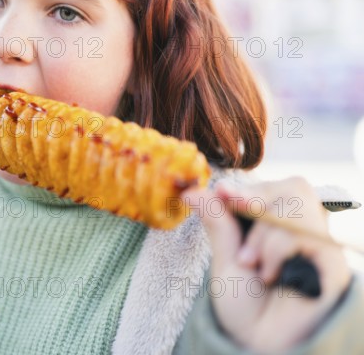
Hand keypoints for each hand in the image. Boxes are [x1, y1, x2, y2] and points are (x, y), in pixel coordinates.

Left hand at [182, 177, 351, 352]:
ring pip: (298, 204)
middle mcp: (303, 232)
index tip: (221, 193)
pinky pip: (306, 233)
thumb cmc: (246, 308)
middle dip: (257, 199)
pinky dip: (277, 248)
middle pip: (293, 187)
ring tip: (251, 263)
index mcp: (278, 227)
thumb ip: (217, 221)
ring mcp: (320, 246)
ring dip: (263, 232)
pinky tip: (269, 274)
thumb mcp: (225, 259)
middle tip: (236, 216)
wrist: (261, 345)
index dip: (246, 187)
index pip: (272, 188)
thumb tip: (192, 191)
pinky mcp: (333, 263)